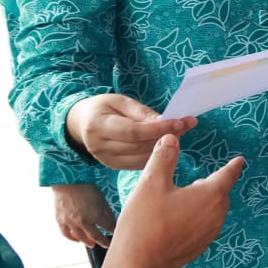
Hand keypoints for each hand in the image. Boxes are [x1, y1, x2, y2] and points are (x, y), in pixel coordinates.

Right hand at [51, 183, 115, 247]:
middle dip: (103, 242)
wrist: (67, 182)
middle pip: (96, 237)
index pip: (108, 228)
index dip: (113, 231)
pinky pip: (66, 234)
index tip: (116, 234)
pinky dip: (72, 238)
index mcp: (96, 215)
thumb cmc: (87, 188)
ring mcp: (71, 222)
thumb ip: (107, 213)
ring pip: (81, 238)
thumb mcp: (102, 199)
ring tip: (92, 245)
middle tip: (107, 245)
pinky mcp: (61, 221)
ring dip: (88, 242)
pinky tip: (77, 240)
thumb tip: (112, 222)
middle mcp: (83, 221)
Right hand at [65, 94, 197, 170]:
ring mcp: (105, 160)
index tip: (180, 122)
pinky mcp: (114, 166)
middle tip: (186, 124)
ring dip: (164, 146)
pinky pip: (140, 164)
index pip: (133, 131)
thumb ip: (142, 112)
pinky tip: (165, 143)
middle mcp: (99, 147)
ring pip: (143, 157)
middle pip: (140, 146)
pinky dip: (156, 154)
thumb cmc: (103, 108)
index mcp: (97, 126)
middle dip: (166, 136)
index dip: (158, 128)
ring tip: (178, 132)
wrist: (82, 123)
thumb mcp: (120, 101)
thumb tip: (165, 121)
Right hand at [95, 135, 245, 267]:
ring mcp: (209, 234)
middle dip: (211, 184)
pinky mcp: (198, 247)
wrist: (138, 264)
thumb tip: (171, 139)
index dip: (233, 166)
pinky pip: (203, 226)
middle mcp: (216, 215)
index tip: (240, 160)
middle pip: (220, 194)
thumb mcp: (151, 183)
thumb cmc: (145, 223)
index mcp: (210, 196)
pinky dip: (195, 217)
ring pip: (212, 211)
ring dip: (202, 202)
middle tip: (195, 180)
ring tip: (183, 198)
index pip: (227, 175)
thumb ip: (164, 158)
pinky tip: (176, 219)